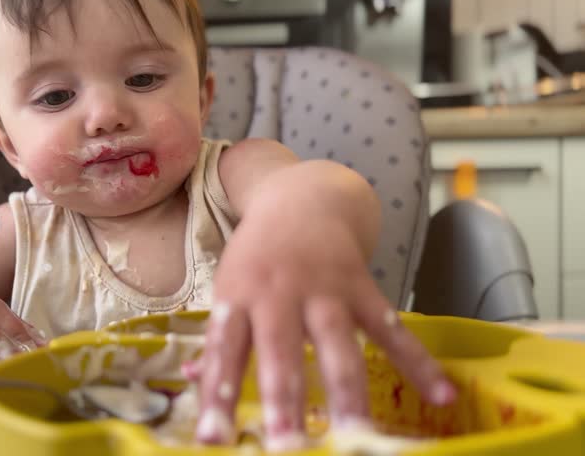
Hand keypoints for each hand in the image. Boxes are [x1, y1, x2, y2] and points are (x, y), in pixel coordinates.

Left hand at [193, 208, 456, 449]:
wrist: (302, 200)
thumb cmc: (257, 257)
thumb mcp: (228, 289)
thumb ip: (217, 340)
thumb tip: (193, 383)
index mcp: (239, 297)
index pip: (225, 350)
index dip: (219, 393)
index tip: (216, 438)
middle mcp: (279, 293)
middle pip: (280, 350)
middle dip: (283, 400)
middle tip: (285, 445)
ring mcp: (324, 290)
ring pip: (338, 345)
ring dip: (347, 393)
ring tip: (356, 437)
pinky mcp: (363, 288)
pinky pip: (392, 329)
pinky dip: (418, 362)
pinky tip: (440, 395)